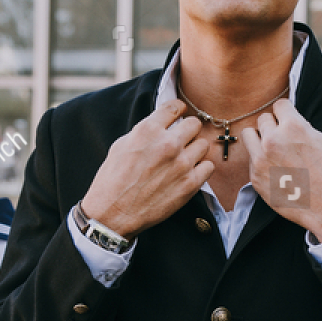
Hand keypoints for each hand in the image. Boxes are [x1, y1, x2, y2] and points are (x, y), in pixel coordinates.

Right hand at [81, 100, 213, 238]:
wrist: (112, 213)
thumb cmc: (113, 180)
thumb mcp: (121, 145)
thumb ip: (144, 132)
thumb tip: (160, 124)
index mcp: (148, 130)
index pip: (175, 107)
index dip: (178, 110)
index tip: (179, 116)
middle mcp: (168, 144)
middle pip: (195, 124)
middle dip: (188, 130)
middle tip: (182, 139)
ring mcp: (182, 164)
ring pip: (204, 144)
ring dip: (195, 150)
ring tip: (184, 159)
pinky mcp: (190, 184)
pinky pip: (209, 167)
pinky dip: (201, 169)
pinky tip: (190, 173)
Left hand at [240, 99, 321, 241]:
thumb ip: (301, 128)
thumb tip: (289, 122)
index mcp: (293, 127)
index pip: (279, 105)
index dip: (286, 114)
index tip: (288, 121)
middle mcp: (273, 140)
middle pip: (263, 119)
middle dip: (273, 127)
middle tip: (284, 139)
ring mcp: (261, 159)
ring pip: (249, 135)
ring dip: (259, 139)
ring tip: (272, 150)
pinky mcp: (255, 177)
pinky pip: (251, 159)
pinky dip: (260, 161)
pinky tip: (276, 170)